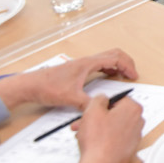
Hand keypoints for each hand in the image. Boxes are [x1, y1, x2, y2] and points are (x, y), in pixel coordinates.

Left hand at [0, 49, 136, 110]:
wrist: (30, 85)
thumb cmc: (47, 87)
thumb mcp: (70, 98)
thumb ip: (88, 104)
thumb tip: (101, 108)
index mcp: (87, 64)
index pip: (115, 58)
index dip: (128, 66)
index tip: (133, 76)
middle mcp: (86, 61)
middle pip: (113, 54)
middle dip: (126, 62)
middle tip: (132, 74)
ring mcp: (82, 64)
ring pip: (106, 58)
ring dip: (118, 65)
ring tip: (123, 76)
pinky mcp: (77, 70)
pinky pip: (99, 64)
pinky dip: (108, 68)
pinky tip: (107, 77)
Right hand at [73, 94, 144, 162]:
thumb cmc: (98, 139)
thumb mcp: (93, 110)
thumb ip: (99, 99)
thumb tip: (102, 98)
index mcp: (133, 108)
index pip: (118, 99)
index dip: (102, 104)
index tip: (93, 109)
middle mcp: (138, 121)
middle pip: (114, 114)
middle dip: (96, 117)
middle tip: (83, 122)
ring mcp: (134, 136)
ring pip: (112, 126)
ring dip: (97, 128)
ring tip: (82, 133)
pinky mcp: (129, 148)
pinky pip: (115, 138)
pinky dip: (103, 138)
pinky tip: (91, 142)